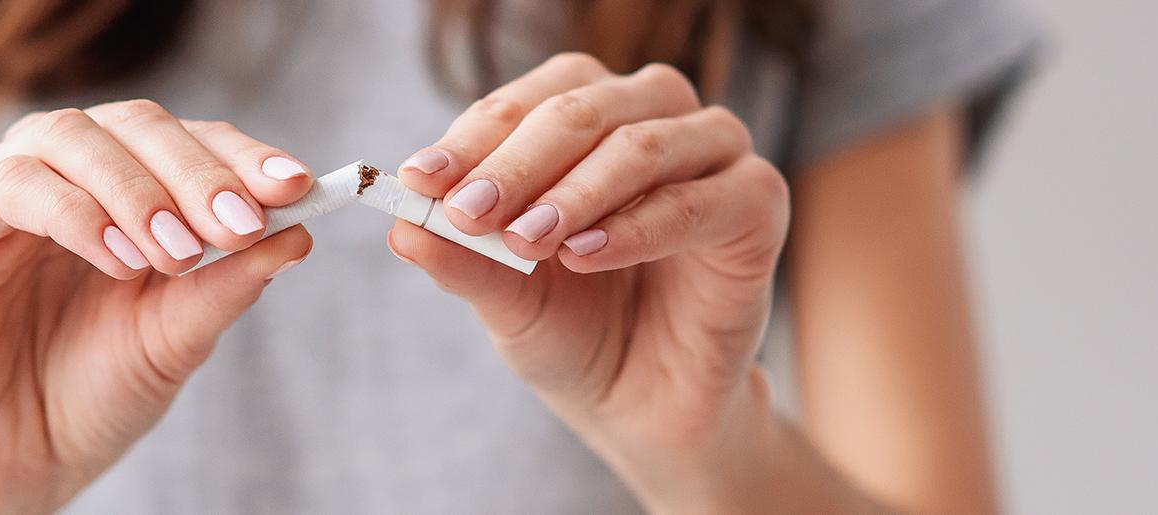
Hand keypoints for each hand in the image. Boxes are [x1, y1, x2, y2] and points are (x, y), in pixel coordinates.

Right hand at [0, 100, 312, 512]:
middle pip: (130, 124)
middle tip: (240, 221)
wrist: (20, 466)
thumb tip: (298, 230)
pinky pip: (7, 188)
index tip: (295, 185)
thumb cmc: (96, 396)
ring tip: (177, 252)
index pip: (183, 139)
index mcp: (120, 189)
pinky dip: (72, 212)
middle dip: (195, 169)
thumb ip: (226, 282)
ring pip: (67, 136)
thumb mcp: (177, 339)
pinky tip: (118, 259)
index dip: (237, 154)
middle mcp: (58, 176)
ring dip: (136, 189)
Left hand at [390, 53, 792, 510]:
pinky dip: (635, 227)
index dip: (472, 137)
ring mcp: (713, 157)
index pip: (528, 100)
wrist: (644, 405)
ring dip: (575, 191)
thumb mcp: (504, 297)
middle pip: (581, 108)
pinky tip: (584, 257)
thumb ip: (461, 259)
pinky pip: (698, 203)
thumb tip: (400, 227)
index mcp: (589, 117)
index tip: (419, 181)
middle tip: (468, 209)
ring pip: (641, 144)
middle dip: (516, 161)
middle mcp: (654, 118)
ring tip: (524, 240)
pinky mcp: (757, 207)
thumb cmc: (576, 331)